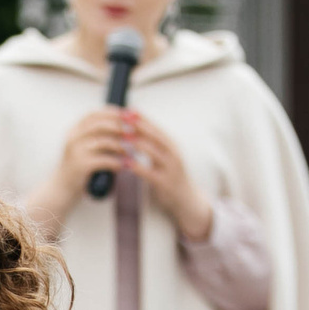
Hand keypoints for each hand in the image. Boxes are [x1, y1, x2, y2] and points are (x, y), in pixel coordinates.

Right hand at [26, 110, 134, 235]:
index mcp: (74, 130)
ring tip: (131, 152)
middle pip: (100, 124)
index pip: (94, 114)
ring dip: (121, 145)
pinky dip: (116, 162)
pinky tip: (123, 166)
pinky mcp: (80, 166)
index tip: (128, 116)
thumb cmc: (78, 167)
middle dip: (119, 127)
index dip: (112, 113)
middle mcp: (73, 138)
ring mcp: (75, 151)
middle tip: (134, 132)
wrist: (61, 189)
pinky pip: (104, 160)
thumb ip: (98, 136)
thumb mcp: (85, 147)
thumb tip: (124, 127)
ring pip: (103, 141)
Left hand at [122, 112, 215, 241]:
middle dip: (140, 126)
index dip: (143, 118)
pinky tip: (126, 163)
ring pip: (154, 152)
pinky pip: (150, 173)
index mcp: (172, 146)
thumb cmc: (170, 174)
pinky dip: (137, 167)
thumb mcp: (164, 156)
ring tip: (123, 136)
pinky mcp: (165, 183)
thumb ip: (152, 143)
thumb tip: (134, 126)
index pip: (156, 128)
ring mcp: (170, 169)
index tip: (128, 110)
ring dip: (138, 143)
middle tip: (124, 119)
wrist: (186, 199)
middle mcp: (173, 154)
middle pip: (156, 136)